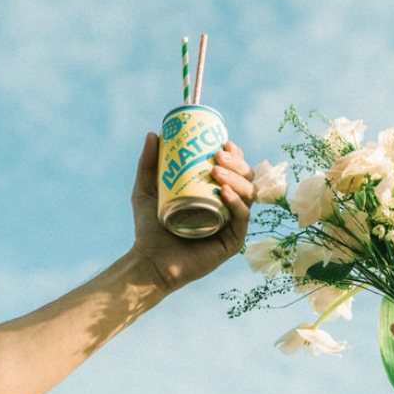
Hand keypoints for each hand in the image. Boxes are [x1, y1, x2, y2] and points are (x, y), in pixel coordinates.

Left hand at [130, 132, 253, 293]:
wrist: (148, 261)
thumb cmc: (149, 228)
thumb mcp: (146, 190)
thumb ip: (149, 163)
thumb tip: (154, 133)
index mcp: (215, 195)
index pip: (234, 170)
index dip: (235, 155)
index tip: (223, 143)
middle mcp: (228, 208)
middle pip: (246, 180)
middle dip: (237, 164)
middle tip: (218, 155)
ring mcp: (232, 225)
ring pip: (248, 196)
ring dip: (237, 179)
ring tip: (217, 171)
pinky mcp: (232, 243)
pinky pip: (242, 219)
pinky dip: (237, 203)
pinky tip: (225, 192)